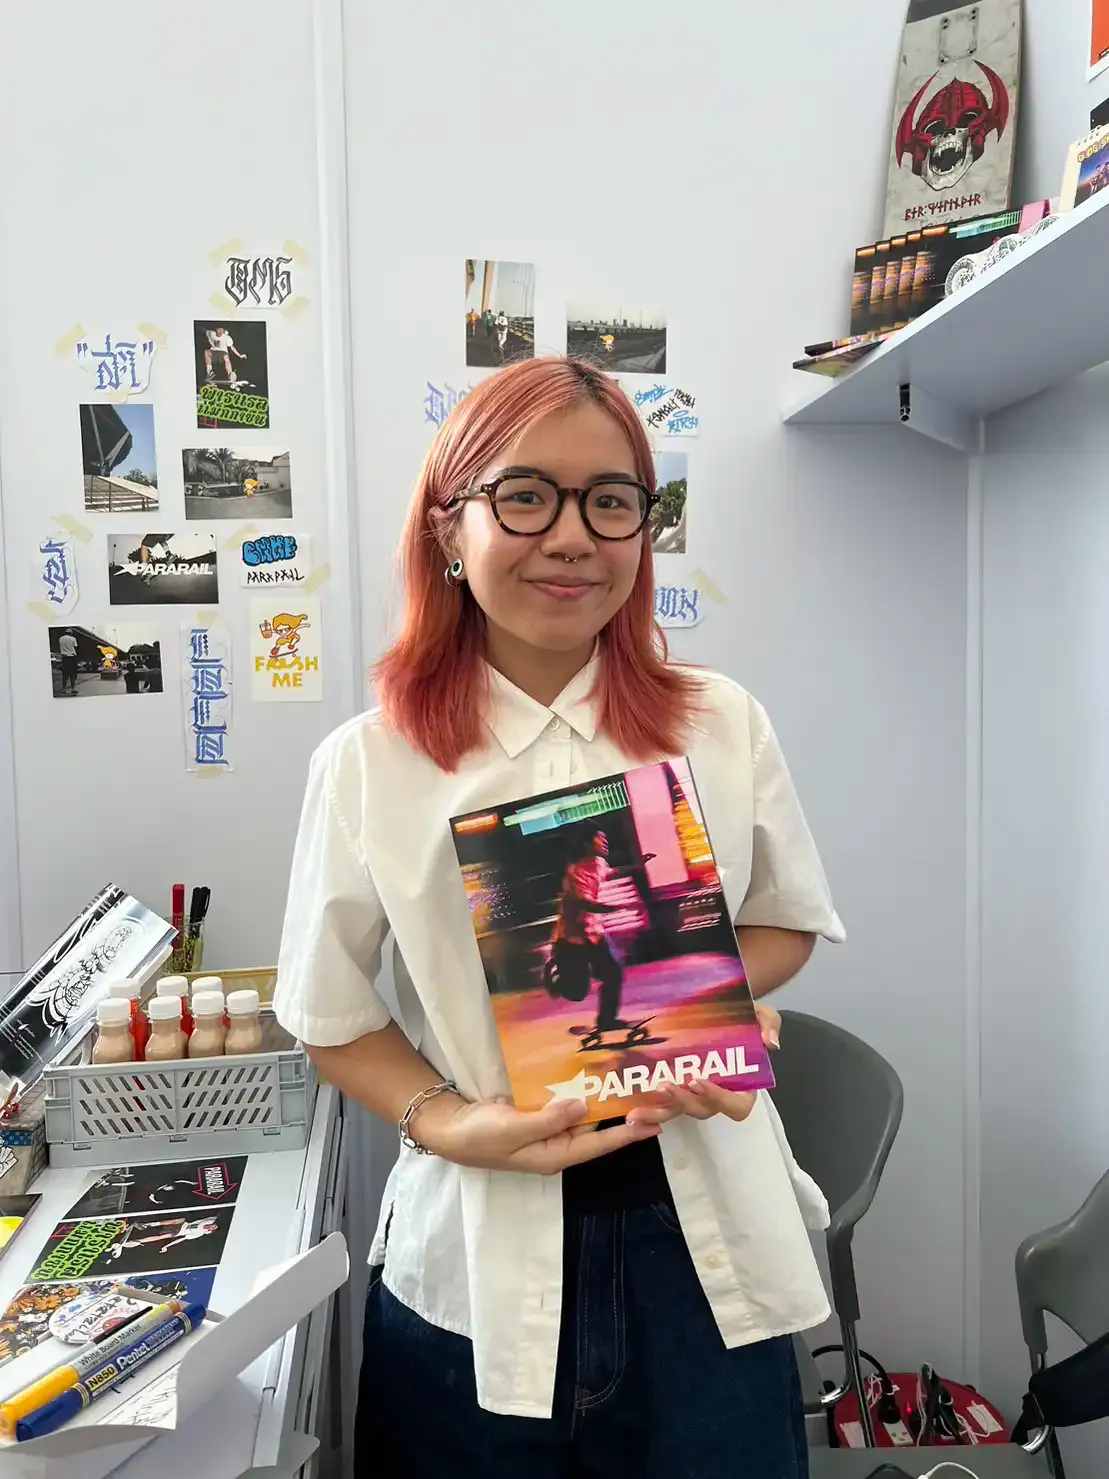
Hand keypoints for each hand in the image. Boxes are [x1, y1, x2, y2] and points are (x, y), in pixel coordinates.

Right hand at [414, 1094, 659, 1175]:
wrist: (451, 1128)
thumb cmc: (480, 1136)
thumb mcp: (512, 1130)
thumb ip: (547, 1120)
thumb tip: (582, 1106)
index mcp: (554, 1155)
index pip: (598, 1146)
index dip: (626, 1134)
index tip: (654, 1124)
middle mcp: (558, 1143)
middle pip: (599, 1130)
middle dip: (625, 1114)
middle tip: (655, 1096)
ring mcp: (550, 1128)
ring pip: (586, 1114)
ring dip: (607, 1099)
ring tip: (637, 1082)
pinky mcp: (540, 1112)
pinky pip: (568, 1102)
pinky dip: (584, 1090)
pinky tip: (601, 1074)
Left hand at [625, 1002, 780, 1129]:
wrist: (719, 1006)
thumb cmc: (743, 1016)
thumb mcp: (761, 1014)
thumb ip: (768, 1024)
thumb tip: (770, 1043)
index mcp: (742, 1085)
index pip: (736, 1105)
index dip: (719, 1098)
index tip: (699, 1080)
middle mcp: (717, 1095)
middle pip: (702, 1110)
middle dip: (683, 1102)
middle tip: (665, 1087)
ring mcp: (694, 1094)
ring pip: (678, 1112)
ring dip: (658, 1112)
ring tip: (636, 1113)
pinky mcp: (675, 1087)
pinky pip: (663, 1103)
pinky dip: (648, 1109)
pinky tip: (629, 1111)